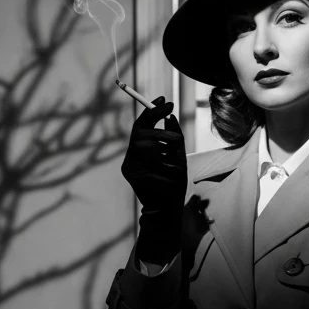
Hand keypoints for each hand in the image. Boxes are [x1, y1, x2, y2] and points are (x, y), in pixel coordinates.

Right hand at [120, 96, 186, 216]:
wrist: (168, 209)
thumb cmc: (173, 184)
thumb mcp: (178, 157)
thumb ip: (175, 138)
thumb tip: (171, 117)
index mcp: (142, 151)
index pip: (142, 126)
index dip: (151, 110)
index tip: (164, 99)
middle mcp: (132, 157)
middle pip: (139, 130)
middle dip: (155, 121)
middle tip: (171, 115)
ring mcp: (130, 166)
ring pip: (143, 142)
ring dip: (161, 141)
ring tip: (174, 150)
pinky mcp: (132, 175)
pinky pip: (146, 158)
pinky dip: (160, 161)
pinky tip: (167, 171)